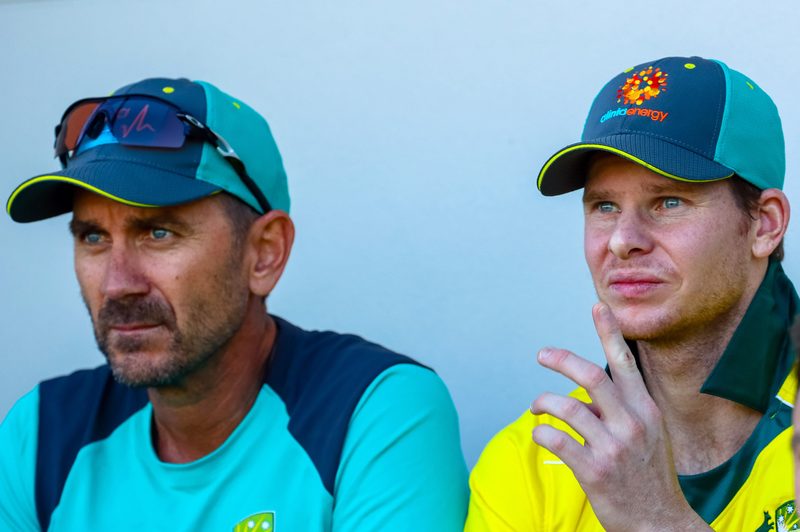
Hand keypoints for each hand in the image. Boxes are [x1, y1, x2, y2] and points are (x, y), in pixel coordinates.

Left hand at [530, 303, 710, 531]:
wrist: (660, 523)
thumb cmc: (649, 475)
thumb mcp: (650, 433)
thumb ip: (625, 406)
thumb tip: (593, 381)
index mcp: (645, 409)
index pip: (625, 362)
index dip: (609, 333)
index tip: (597, 307)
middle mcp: (632, 424)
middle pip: (591, 377)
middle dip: (561, 360)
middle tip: (542, 354)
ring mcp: (613, 448)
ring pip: (568, 408)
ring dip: (544, 402)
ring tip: (536, 407)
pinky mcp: (595, 471)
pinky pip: (557, 440)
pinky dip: (542, 433)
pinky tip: (540, 434)